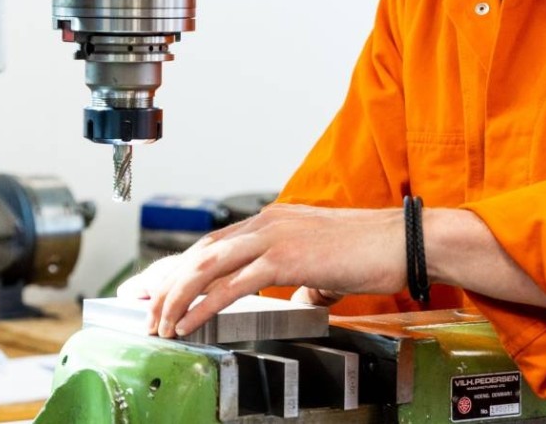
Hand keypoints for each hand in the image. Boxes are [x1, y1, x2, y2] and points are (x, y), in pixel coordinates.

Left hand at [129, 203, 407, 338]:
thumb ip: (306, 278)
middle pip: (197, 253)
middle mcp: (265, 223)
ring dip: (175, 297)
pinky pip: (230, 287)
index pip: (211, 244)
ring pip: (204, 266)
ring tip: (158, 323)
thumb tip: (301, 295)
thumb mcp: (326, 263)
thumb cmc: (374, 250)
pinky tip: (187, 324)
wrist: (405, 241)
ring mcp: (272, 238)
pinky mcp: (283, 259)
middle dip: (162, 282)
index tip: (152, 285)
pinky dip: (202, 306)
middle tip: (141, 308)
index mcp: (271, 220)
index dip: (178, 266)